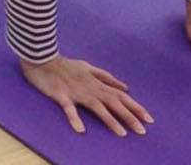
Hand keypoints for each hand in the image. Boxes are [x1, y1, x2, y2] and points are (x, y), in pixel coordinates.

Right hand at [20, 55, 151, 136]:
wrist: (41, 57)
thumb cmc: (65, 64)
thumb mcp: (88, 67)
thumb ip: (107, 77)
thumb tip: (126, 87)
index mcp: (96, 82)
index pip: (120, 95)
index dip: (135, 106)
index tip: (149, 119)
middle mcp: (90, 88)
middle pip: (113, 102)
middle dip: (129, 116)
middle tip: (142, 131)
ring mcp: (76, 92)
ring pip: (96, 107)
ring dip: (110, 120)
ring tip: (121, 133)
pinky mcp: (61, 95)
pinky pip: (68, 108)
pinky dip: (74, 118)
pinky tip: (80, 129)